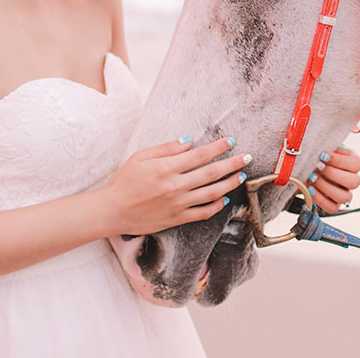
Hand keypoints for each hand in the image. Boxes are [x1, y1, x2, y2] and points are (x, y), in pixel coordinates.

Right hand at [99, 136, 253, 235]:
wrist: (112, 210)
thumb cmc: (124, 181)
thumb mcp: (141, 156)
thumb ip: (166, 148)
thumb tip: (189, 141)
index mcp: (166, 168)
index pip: (200, 155)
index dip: (218, 147)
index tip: (231, 141)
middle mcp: (175, 186)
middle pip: (211, 173)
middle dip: (232, 164)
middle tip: (246, 157)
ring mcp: (177, 205)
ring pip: (211, 194)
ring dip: (229, 184)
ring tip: (241, 176)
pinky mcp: (177, 219)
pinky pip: (202, 213)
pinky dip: (216, 206)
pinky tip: (224, 199)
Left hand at [306, 145, 359, 214]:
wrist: (308, 167)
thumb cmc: (317, 155)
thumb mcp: (324, 145)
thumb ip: (327, 142)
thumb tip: (322, 140)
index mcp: (353, 163)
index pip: (356, 164)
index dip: (340, 160)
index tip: (323, 155)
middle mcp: (352, 180)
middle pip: (354, 181)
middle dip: (333, 173)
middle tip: (317, 166)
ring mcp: (344, 194)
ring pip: (344, 197)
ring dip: (326, 186)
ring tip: (312, 177)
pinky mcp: (334, 205)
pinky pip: (332, 208)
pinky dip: (320, 199)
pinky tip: (311, 188)